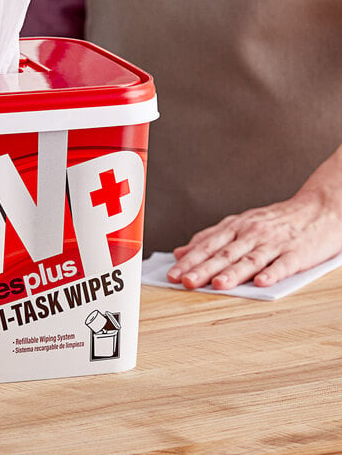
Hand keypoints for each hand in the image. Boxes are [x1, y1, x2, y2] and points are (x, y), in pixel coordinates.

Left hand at [167, 145, 341, 289]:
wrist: (320, 208)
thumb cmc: (276, 220)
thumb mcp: (240, 223)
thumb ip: (211, 238)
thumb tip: (181, 251)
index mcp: (236, 227)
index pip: (207, 245)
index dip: (189, 260)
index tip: (172, 274)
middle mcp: (252, 233)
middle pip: (224, 253)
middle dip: (204, 268)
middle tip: (187, 282)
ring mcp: (274, 243)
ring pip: (250, 259)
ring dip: (233, 273)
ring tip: (218, 284)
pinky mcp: (297, 253)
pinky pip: (283, 264)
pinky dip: (272, 274)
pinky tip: (261, 283)